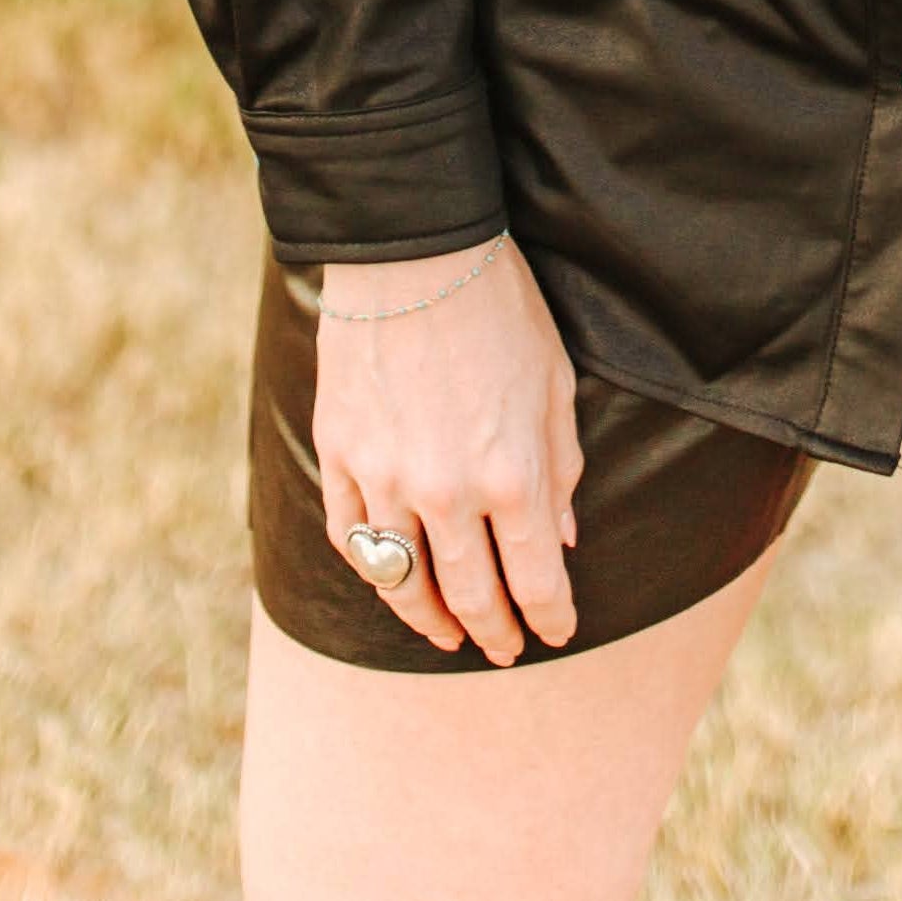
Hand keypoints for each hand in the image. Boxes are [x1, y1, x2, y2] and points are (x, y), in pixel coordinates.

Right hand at [313, 236, 584, 663]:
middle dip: (494, 631)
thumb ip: (561, 466)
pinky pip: (352, 536)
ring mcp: (384, 477)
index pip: (534, 579)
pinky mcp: (339, 454)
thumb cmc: (499, 306)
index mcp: (511, 475)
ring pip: (403, 582)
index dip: (550, 616)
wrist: (414, 250)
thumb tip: (562, 537)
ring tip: (446, 634)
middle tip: (505, 649)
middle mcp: (445, 491)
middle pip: (470, 596)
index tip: (556, 632)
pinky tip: (393, 579)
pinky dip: (374, 569)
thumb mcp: (554, 382)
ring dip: (429, 618)